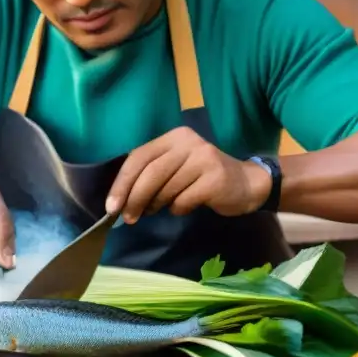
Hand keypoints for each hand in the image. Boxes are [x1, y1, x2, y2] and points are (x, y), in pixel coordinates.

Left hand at [105, 127, 272, 222]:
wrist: (246, 183)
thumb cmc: (203, 178)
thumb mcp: (176, 167)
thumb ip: (152, 175)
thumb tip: (121, 201)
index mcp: (174, 137)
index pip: (139, 157)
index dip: (122, 183)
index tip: (111, 206)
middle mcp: (188, 143)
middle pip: (150, 173)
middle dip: (134, 199)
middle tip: (127, 219)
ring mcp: (203, 159)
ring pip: (166, 189)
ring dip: (157, 205)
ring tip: (159, 209)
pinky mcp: (215, 179)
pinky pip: (183, 201)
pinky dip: (179, 209)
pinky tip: (186, 206)